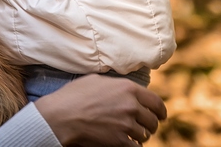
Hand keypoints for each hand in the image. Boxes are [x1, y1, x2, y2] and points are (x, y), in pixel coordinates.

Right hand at [34, 75, 165, 145]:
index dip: (160, 111)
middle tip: (142, 127)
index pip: (156, 102)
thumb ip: (116, 84)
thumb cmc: (73, 96)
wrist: (60, 116)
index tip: (160, 116)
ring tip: (129, 135)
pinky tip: (124, 143)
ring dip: (138, 136)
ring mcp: (126, 124)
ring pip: (145, 135)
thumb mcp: (95, 80)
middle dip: (148, 125)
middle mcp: (131, 105)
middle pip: (152, 120)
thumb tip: (126, 88)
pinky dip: (132, 146)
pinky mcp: (120, 141)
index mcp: (127, 88)